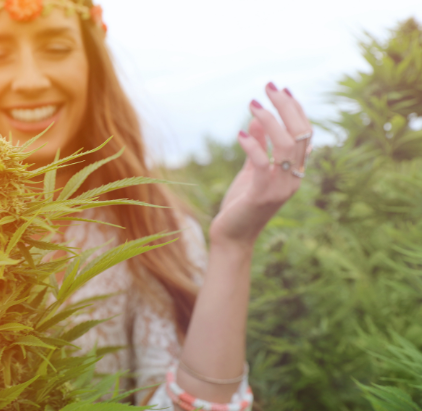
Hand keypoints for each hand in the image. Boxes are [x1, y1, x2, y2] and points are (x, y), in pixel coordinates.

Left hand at [209, 83, 311, 246]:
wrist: (232, 237)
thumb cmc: (241, 204)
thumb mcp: (251, 171)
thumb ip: (259, 147)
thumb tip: (258, 119)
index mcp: (295, 171)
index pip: (305, 134)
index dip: (296, 109)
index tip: (282, 89)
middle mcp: (294, 178)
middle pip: (300, 133)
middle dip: (286, 106)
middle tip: (268, 87)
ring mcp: (281, 187)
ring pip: (285, 145)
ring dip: (269, 120)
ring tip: (252, 105)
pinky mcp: (263, 194)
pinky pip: (263, 163)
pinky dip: (253, 145)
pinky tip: (239, 133)